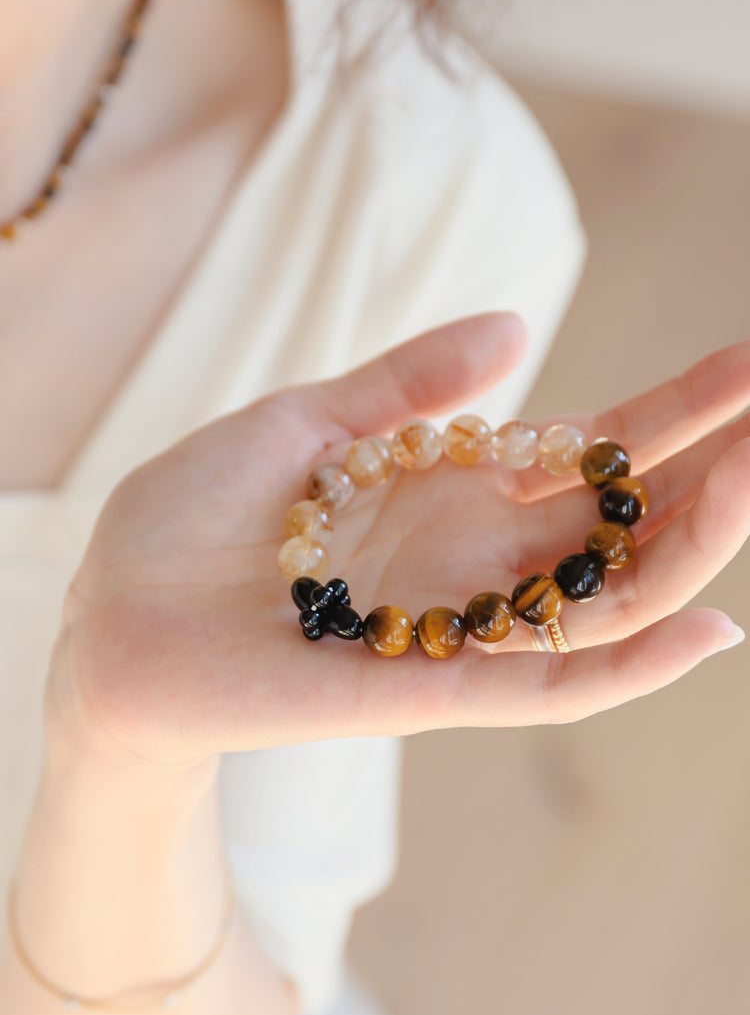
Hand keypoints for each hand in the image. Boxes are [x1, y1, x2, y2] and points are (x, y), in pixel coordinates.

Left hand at [53, 313, 749, 768]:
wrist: (115, 613)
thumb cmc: (194, 516)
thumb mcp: (302, 426)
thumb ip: (406, 386)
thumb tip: (521, 327)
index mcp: (449, 489)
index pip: (586, 450)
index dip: (670, 411)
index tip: (745, 370)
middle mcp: (472, 558)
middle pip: (619, 520)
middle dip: (706, 468)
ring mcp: (456, 624)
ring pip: (605, 599)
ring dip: (689, 546)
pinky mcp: (423, 687)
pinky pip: (543, 684)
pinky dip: (627, 667)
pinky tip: (708, 627)